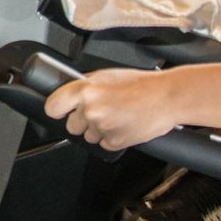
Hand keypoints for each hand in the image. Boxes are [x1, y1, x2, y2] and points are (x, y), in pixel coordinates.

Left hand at [44, 67, 177, 151]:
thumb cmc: (142, 84)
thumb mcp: (108, 75)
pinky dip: (113, 138)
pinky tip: (125, 124)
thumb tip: (73, 94)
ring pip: (89, 136)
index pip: (53, 107)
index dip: (57, 109)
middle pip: (71, 126)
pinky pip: (104, 144)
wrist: (167, 98)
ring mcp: (102, 128)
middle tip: (102, 111)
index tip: (61, 110)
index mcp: (85, 90)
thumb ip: (87, 86)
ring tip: (118, 115)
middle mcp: (90, 110)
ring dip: (100, 130)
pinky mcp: (115, 142)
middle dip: (83, 121)